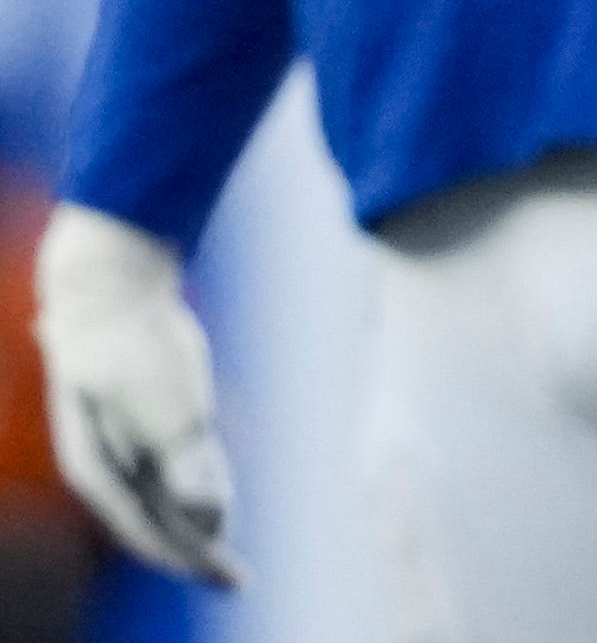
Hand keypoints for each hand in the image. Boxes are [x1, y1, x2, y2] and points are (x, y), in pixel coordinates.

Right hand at [31, 204, 246, 587]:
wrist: (111, 280)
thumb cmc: (135, 342)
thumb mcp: (170, 405)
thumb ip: (187, 464)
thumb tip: (210, 518)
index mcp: (99, 470)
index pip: (146, 530)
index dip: (189, 558)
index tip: (228, 578)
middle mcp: (102, 462)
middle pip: (151, 520)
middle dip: (192, 550)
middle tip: (234, 578)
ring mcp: (114, 437)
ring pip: (156, 496)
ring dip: (190, 522)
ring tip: (224, 543)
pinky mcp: (131, 412)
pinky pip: (161, 466)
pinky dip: (187, 487)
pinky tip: (207, 492)